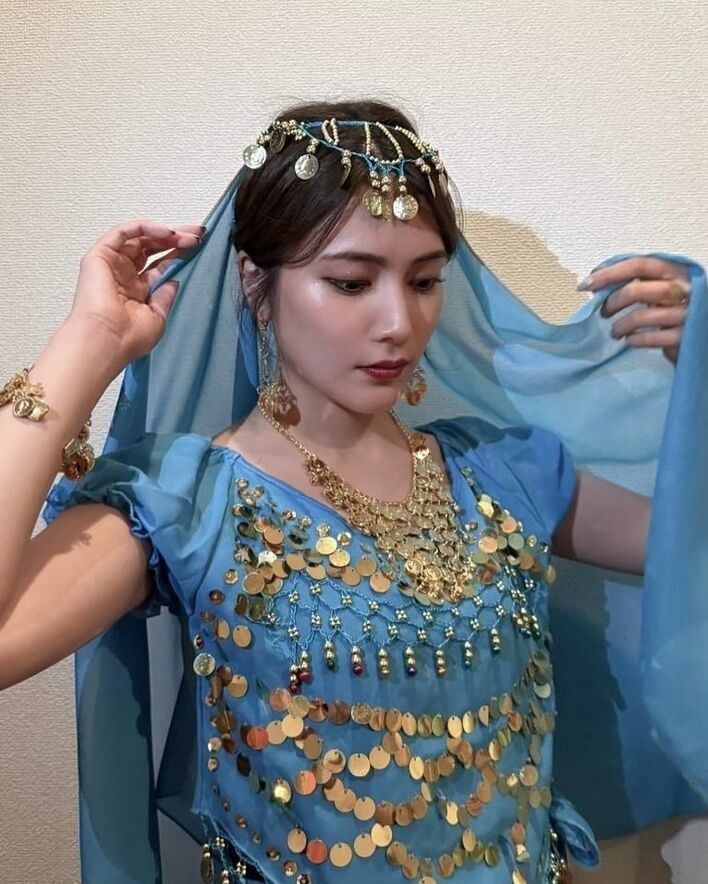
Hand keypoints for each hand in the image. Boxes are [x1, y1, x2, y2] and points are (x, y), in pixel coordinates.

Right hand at [66, 219, 203, 365]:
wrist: (107, 340)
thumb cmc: (128, 338)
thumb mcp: (158, 317)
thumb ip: (165, 296)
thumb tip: (174, 280)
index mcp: (135, 291)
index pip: (159, 265)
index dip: (178, 254)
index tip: (197, 246)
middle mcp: (123, 276)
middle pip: (150, 247)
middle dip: (175, 239)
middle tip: (196, 234)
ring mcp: (111, 264)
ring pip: (138, 237)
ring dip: (163, 232)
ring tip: (185, 235)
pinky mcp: (100, 256)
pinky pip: (122, 232)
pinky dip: (144, 227)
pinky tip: (166, 232)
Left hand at [578, 257, 690, 364]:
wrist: (702, 336)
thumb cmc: (676, 309)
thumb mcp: (662, 289)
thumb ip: (639, 282)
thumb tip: (597, 284)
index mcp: (676, 271)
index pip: (639, 264)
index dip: (610, 273)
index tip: (586, 285)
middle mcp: (684, 289)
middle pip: (637, 290)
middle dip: (613, 301)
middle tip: (603, 312)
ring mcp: (685, 313)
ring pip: (641, 316)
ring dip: (621, 325)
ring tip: (615, 332)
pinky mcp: (684, 337)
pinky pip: (651, 338)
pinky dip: (635, 340)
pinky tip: (630, 340)